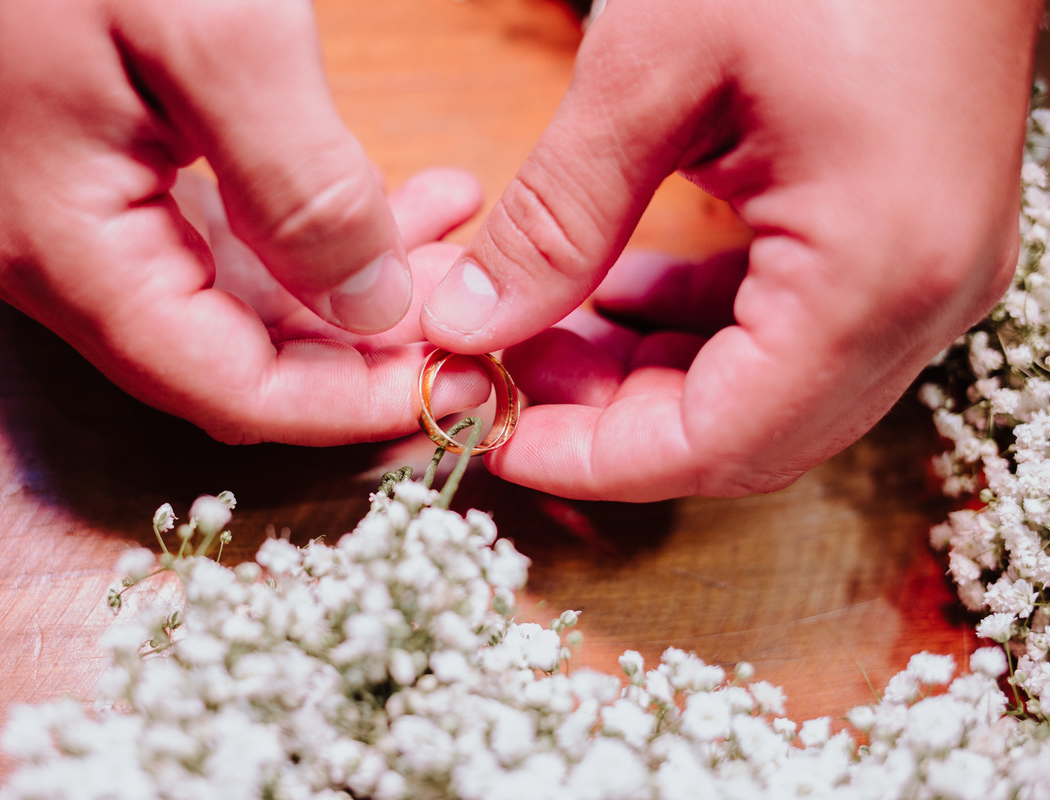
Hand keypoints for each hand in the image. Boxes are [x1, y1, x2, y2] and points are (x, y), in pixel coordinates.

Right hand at [0, 0, 480, 444]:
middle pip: (247, 365)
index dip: (352, 407)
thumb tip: (376, 313)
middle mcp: (77, 265)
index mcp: (75, 256)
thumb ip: (303, 192)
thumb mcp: (222, 42)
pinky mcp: (130, 181)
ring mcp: (99, 225)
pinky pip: (245, 248)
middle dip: (372, 349)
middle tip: (478, 310)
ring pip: (258, 310)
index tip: (456, 381)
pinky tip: (410, 200)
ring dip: (366, 289)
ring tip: (456, 229)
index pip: (231, 392)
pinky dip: (332, 237)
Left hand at [421, 0, 1041, 500]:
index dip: (594, 462)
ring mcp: (923, 276)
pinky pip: (785, 332)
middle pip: (742, 434)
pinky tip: (611, 291)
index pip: (718, 440)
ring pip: (760, 392)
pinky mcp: (902, 244)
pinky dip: (691, 331)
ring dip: (644, 379)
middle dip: (610, 424)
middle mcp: (921, 299)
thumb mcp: (653, 67)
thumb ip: (557, 214)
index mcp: (874, 271)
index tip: (495, 441)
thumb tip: (469, 322)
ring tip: (539, 333)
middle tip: (507, 376)